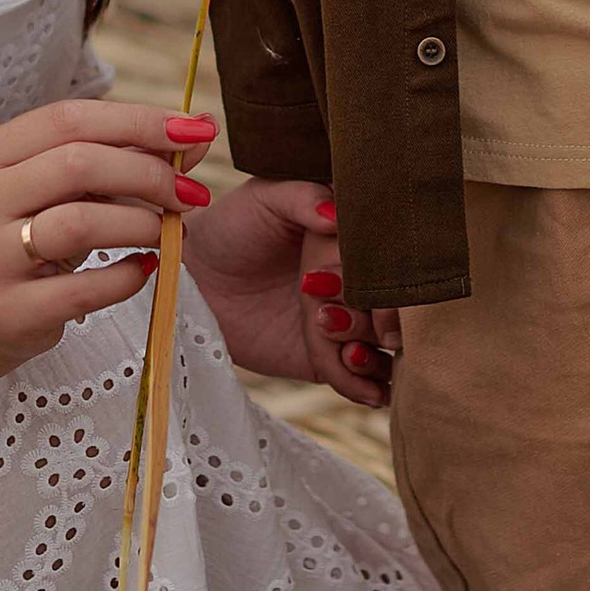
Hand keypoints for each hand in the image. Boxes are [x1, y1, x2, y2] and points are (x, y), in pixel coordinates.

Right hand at [0, 97, 213, 370]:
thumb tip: (198, 133)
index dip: (137, 120)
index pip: (68, 119)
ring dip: (141, 223)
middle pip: (76, 165)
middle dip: (148, 174)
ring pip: (78, 223)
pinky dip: (126, 277)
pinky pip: (82, 289)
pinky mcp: (7, 311)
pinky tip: (145, 268)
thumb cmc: (29, 233)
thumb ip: (126, 155)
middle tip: (190, 193)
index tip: (193, 132)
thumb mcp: (64, 187)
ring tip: (170, 230)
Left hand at [186, 181, 396, 407]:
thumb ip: (303, 198)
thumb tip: (335, 214)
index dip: (381, 277)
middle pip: (394, 309)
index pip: (390, 261)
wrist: (195, 277)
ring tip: (347, 353)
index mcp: (355, 240)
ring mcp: (346, 323)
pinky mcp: (326, 358)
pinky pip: (357, 380)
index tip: (348, 282)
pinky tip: (365, 392)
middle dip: (382, 321)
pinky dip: (364, 386)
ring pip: (384, 348)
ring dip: (374, 356)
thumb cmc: (233, 226)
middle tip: (338, 319)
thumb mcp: (265, 199)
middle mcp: (358, 283)